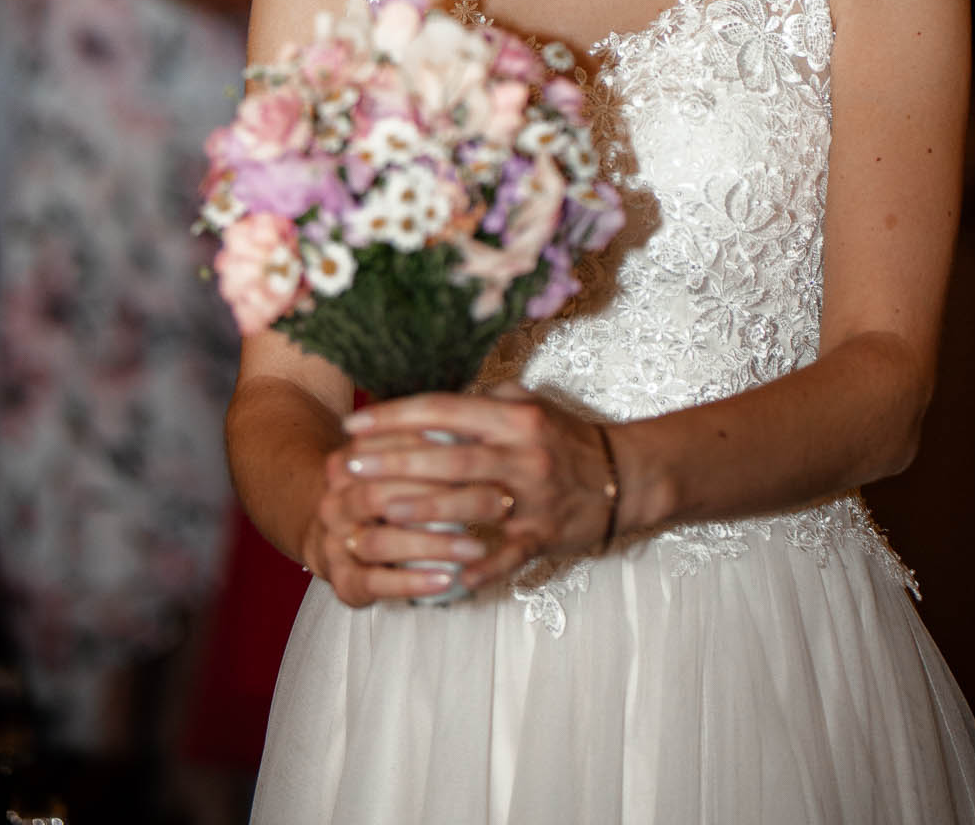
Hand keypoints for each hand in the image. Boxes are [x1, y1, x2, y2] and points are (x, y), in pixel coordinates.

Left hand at [321, 384, 618, 605]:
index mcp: (515, 417)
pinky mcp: (541, 537)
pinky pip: (502, 556)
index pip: (444, 410)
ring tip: (373, 508)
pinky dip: (472, 566)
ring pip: (466, 503)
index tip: (355, 422)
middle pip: (447, 456)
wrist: (625, 476)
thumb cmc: (566, 437)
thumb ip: (484, 401)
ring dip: (416, 508)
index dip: (396, 416)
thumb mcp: (530, 405)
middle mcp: (522, 453)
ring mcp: (532, 497)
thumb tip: (434, 406)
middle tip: (349, 463)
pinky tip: (437, 573)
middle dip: (392, 460)